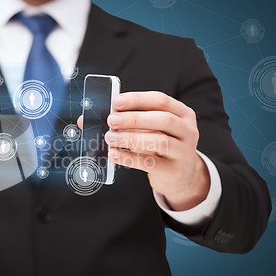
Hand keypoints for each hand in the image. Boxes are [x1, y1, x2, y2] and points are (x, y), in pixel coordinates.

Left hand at [104, 91, 209, 210]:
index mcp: (182, 113)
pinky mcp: (174, 170)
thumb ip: (126, 122)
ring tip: (110, 138)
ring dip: (131, 138)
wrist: (180, 175)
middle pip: (162, 119)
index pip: (160, 100)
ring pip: (159, 141)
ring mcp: (184, 151)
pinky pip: (151, 163)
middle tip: (111, 120)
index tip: (116, 102)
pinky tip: (115, 155)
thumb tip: (87, 120)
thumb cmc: (161, 147)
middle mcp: (188, 130)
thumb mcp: (151, 130)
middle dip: (134, 119)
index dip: (137, 99)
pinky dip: (130, 158)